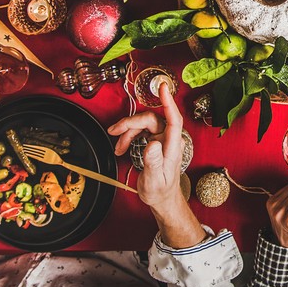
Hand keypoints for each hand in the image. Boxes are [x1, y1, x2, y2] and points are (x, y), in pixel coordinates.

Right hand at [108, 83, 185, 215]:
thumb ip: (153, 162)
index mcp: (173, 146)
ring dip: (128, 132)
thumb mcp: (154, 180)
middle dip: (131, 123)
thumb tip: (153, 144)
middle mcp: (170, 139)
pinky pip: (142, 131)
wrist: (162, 199)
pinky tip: (121, 147)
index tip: (162, 87)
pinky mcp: (157, 141)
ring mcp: (164, 139)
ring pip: (144, 125)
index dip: (168, 102)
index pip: (174, 119)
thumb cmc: (160, 191)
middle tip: (113, 131)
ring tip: (117, 146)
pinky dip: (129, 137)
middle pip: (151, 120)